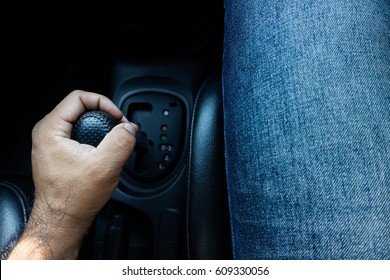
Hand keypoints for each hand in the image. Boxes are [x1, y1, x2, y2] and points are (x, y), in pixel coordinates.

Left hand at [8, 90, 137, 258]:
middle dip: (105, 114)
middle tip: (121, 128)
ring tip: (116, 138)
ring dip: (102, 127)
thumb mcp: (105, 166)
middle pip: (80, 107)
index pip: (79, 97)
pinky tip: (106, 149)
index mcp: (50, 129)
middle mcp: (47, 133)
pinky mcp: (59, 152)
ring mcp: (52, 143)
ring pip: (81, 120)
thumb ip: (121, 141)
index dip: (104, 102)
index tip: (118, 118)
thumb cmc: (74, 198)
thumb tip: (130, 128)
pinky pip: (79, 133)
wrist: (63, 219)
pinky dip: (96, 137)